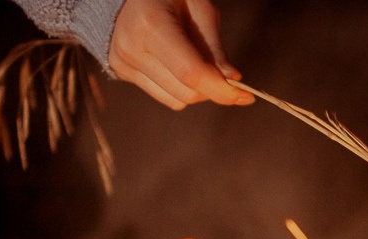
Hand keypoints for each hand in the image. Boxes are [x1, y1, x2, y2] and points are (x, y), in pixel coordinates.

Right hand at [109, 0, 253, 108]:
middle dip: (213, 87)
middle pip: (187, 92)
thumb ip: (214, 45)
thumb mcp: (200, 7)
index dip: (222, 90)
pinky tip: (176, 64)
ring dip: (197, 90)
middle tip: (221, 70)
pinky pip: (166, 97)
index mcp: (152, 24)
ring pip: (178, 100)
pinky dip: (180, 89)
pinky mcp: (121, 71)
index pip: (191, 73)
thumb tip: (232, 80)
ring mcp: (123, 61)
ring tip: (192, 58)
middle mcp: (132, 46)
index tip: (246, 96)